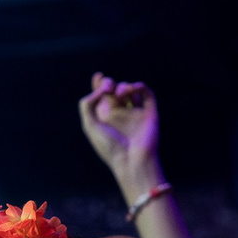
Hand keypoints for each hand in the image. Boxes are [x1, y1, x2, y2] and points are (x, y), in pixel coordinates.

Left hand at [77, 72, 162, 199]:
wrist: (131, 160)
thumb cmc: (109, 147)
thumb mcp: (90, 125)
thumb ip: (87, 104)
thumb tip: (100, 90)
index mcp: (105, 118)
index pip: (102, 96)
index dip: (99, 84)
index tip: (98, 77)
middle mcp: (120, 115)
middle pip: (114, 90)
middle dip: (109, 84)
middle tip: (107, 88)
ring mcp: (135, 113)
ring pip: (130, 91)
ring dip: (123, 87)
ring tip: (119, 94)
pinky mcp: (150, 113)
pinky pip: (147, 94)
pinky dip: (140, 86)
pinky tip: (132, 88)